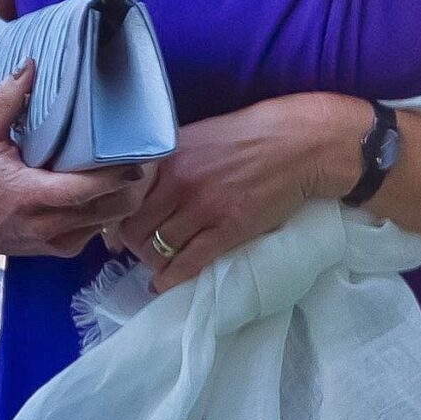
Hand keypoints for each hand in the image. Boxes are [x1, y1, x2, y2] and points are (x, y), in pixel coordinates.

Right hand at [0, 65, 153, 259]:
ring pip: (110, 221)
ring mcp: (55, 242)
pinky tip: (101, 190)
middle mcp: (46, 225)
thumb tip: (28, 66)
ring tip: (123, 169)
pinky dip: (105, 211)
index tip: (137, 152)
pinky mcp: (60, 250)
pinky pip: (97, 231)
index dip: (116, 174)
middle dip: (130, 183)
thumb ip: (5, 103)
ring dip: (122, 196)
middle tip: (137, 155)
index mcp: (29, 196)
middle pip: (111, 207)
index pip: (86, 189)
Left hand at [109, 94, 360, 293]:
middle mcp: (179, 183)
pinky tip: (165, 284)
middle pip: (135, 229)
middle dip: (134, 245)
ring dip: (153, 262)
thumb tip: (140, 188)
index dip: (117, 220)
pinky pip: (188, 262)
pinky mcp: (229, 229)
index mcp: (169, 157)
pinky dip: (171, 278)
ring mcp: (204, 208)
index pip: (124, 200)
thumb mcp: (201, 135)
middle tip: (143, 249)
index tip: (119, 231)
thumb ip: (169, 159)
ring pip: (157, 249)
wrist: (303, 143)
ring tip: (158, 264)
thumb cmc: (254, 135)